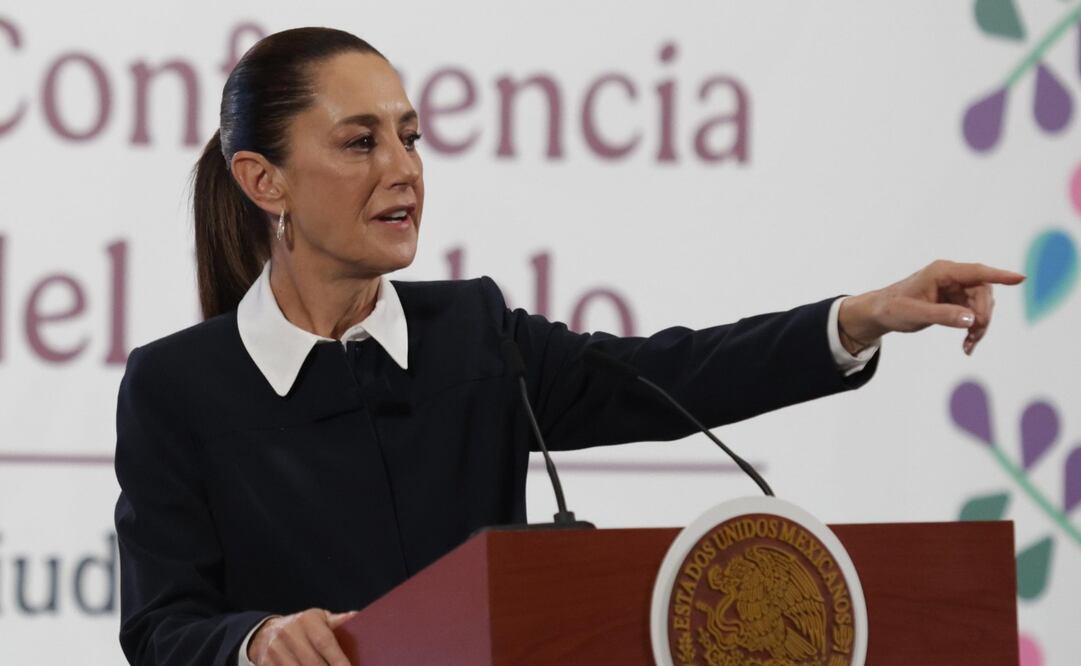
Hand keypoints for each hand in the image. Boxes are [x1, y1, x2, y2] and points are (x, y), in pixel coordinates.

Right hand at [248, 608, 357, 665]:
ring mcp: (275, 650)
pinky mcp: (265, 664)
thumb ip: (337, 622)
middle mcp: (288, 633)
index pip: (324, 642)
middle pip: (312, 662)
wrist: (266, 633)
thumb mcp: (319, 619)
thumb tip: (356, 617)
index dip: (338, 659)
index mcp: (306, 620)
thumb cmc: (302, 627)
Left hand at [838, 260, 1024, 355]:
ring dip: (979, 325)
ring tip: (969, 345)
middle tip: (975, 335)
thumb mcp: (915, 314)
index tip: (1021, 279)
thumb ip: (943, 315)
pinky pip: (973, 313)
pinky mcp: (954, 300)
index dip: (999, 275)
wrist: (880, 312)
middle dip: (984, 315)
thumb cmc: (892, 308)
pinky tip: (967, 345)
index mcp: (941, 272)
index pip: (976, 272)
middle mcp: (951, 277)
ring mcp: (954, 288)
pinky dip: (973, 329)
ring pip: (980, 305)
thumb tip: (971, 318)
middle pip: (983, 292)